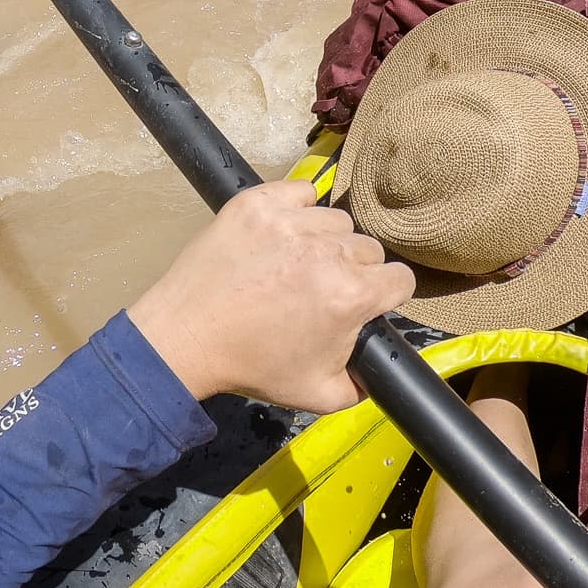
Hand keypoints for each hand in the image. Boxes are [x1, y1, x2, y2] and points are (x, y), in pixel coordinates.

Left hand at [130, 179, 415, 413]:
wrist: (187, 336)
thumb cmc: (251, 365)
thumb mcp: (320, 394)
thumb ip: (364, 383)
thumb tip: (379, 363)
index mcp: (349, 296)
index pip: (401, 279)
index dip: (386, 295)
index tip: (365, 301)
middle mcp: (327, 252)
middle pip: (369, 248)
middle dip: (354, 269)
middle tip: (321, 288)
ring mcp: (291, 221)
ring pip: (337, 221)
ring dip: (325, 240)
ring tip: (296, 264)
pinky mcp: (259, 203)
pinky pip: (301, 192)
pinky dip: (297, 208)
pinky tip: (282, 235)